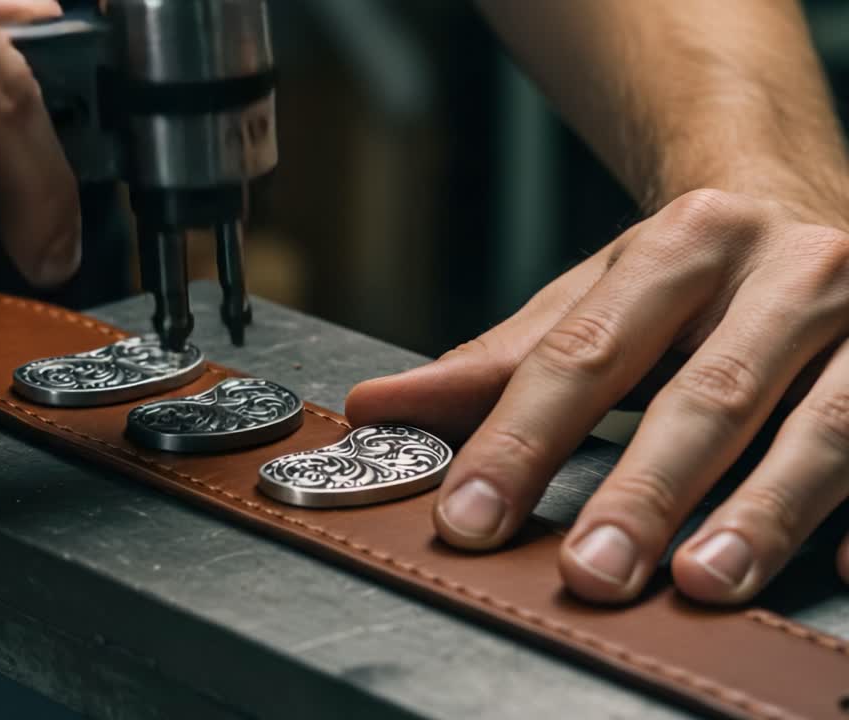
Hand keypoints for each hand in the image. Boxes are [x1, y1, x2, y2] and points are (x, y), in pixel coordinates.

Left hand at [346, 188, 848, 603]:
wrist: (806, 193)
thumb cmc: (692, 269)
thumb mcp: (595, 295)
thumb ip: (496, 362)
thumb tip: (378, 408)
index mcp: (686, 242)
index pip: (587, 353)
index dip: (522, 439)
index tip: (470, 516)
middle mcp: (789, 269)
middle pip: (709, 394)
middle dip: (646, 491)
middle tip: (589, 573)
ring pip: (826, 423)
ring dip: (766, 511)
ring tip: (703, 581)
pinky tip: (848, 571)